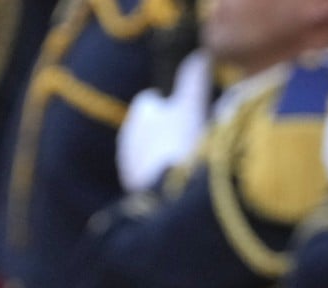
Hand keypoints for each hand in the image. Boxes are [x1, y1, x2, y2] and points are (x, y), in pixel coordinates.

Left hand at [117, 49, 210, 192]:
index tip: (190, 113)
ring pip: (150, 153)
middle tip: (192, 140)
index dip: (173, 105)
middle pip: (152, 128)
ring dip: (165, 155)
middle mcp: (128, 138)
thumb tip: (199, 53)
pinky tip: (178, 181)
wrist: (166, 194)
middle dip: (169, 131)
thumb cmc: (180, 144)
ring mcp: (129, 165)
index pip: (154, 101)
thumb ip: (194, 78)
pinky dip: (160, 176)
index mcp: (141, 114)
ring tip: (186, 163)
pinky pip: (149, 175)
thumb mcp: (192, 105)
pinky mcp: (133, 188)